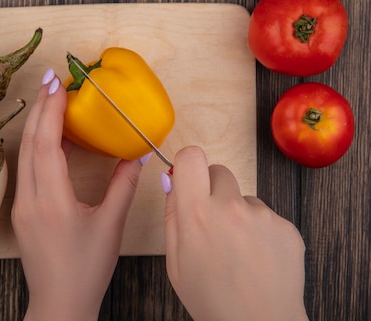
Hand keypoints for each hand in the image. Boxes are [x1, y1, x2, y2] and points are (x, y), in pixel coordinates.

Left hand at [12, 69, 143, 320]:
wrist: (59, 304)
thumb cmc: (86, 270)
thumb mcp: (111, 226)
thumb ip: (124, 186)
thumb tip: (137, 155)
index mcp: (51, 200)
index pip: (46, 143)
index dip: (51, 110)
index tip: (59, 83)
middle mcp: (30, 198)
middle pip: (30, 142)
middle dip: (40, 107)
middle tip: (53, 79)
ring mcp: (22, 205)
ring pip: (25, 154)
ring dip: (37, 125)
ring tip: (53, 101)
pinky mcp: (23, 211)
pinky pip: (28, 169)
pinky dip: (38, 147)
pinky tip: (52, 139)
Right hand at [164, 146, 308, 320]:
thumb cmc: (212, 299)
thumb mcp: (175, 261)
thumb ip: (173, 215)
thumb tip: (172, 182)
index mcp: (197, 214)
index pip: (191, 157)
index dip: (187, 163)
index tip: (188, 175)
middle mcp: (230, 208)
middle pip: (219, 171)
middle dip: (213, 189)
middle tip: (212, 219)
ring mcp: (262, 216)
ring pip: (244, 198)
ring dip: (239, 215)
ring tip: (238, 251)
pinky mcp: (285, 227)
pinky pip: (267, 217)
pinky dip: (261, 232)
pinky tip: (257, 258)